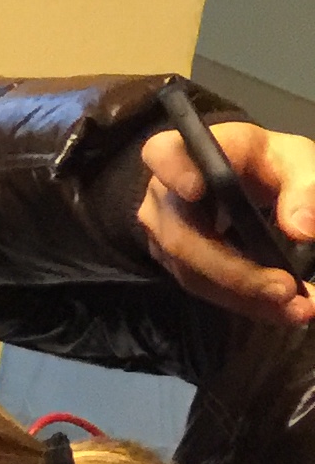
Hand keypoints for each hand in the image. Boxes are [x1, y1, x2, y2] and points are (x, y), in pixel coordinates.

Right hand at [137, 120, 314, 325]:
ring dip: (246, 297)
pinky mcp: (176, 264)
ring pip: (194, 273)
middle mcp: (163, 196)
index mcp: (188, 152)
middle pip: (183, 237)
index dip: (173, 171)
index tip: (195, 188)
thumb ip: (306, 185)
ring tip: (298, 310)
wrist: (241, 182)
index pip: (163, 154)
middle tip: (285, 289)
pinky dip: (247, 304)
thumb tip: (303, 229)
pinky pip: (206, 289)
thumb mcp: (294, 159)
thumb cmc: (265, 164)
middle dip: (234, 270)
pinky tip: (284, 311)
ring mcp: (164, 234)